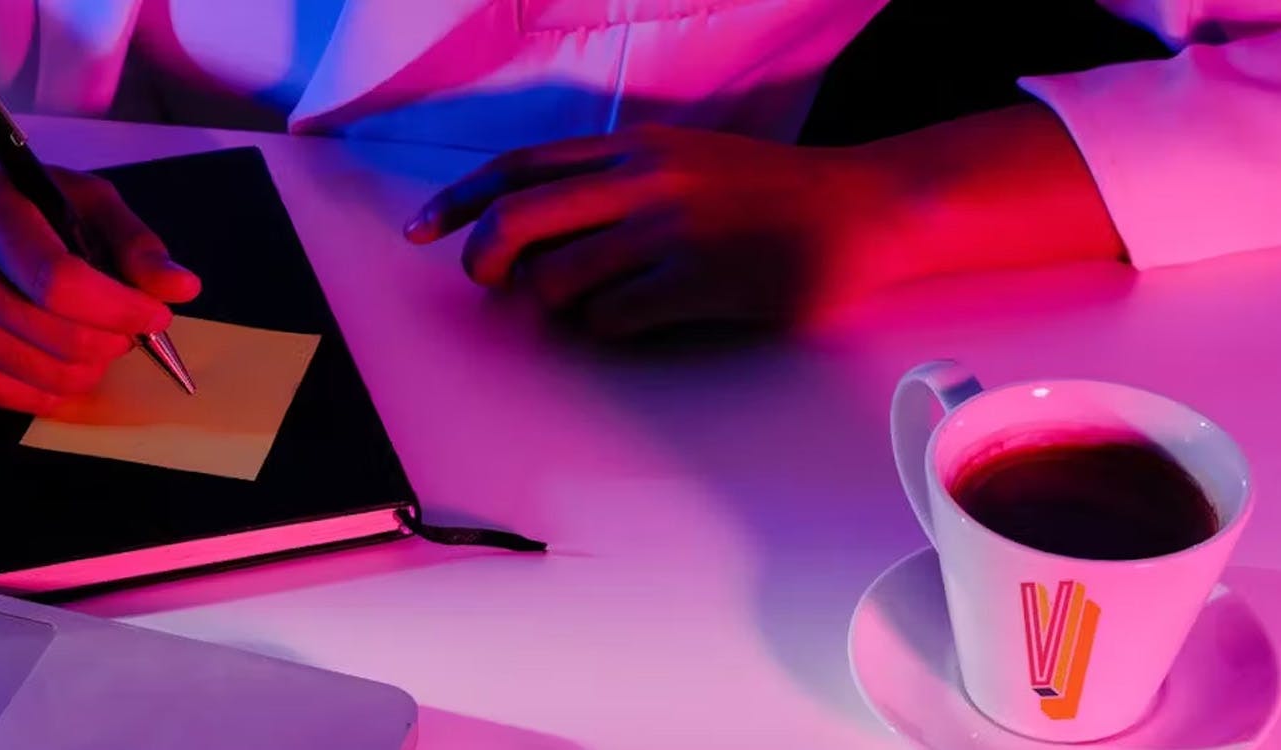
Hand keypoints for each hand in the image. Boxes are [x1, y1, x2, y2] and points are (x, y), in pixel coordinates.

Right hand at [0, 162, 199, 412]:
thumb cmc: (9, 201)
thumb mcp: (75, 196)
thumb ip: (133, 241)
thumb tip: (181, 289)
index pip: (56, 279)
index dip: (118, 307)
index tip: (155, 315)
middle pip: (59, 338)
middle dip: (115, 339)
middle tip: (125, 324)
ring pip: (49, 378)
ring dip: (92, 364)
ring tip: (89, 332)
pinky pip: (24, 401)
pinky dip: (58, 385)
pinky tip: (53, 350)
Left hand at [404, 124, 912, 336]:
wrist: (862, 210)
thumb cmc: (766, 192)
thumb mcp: (681, 158)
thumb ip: (611, 181)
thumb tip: (533, 228)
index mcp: (632, 147)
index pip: (518, 168)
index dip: (457, 200)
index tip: (418, 232)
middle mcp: (642, 181)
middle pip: (518, 221)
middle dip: (482, 260)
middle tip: (487, 285)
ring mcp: (668, 231)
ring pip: (556, 278)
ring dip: (555, 303)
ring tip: (591, 303)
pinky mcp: (696, 281)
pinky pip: (611, 318)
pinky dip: (607, 328)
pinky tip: (638, 318)